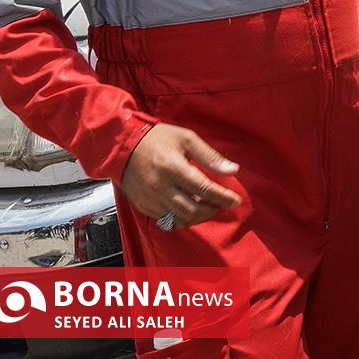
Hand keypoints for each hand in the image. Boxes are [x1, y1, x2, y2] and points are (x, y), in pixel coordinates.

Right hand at [119, 124, 242, 229]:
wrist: (123, 146)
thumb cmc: (158, 139)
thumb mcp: (187, 139)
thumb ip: (210, 156)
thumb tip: (232, 170)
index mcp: (173, 168)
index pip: (204, 189)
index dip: (223, 197)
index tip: (236, 201)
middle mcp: (160, 187)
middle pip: (192, 210)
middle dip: (212, 210)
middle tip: (222, 204)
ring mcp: (149, 199)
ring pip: (179, 219)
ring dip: (197, 217)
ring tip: (208, 207)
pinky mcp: (142, 206)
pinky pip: (165, 220)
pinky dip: (181, 218)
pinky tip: (190, 210)